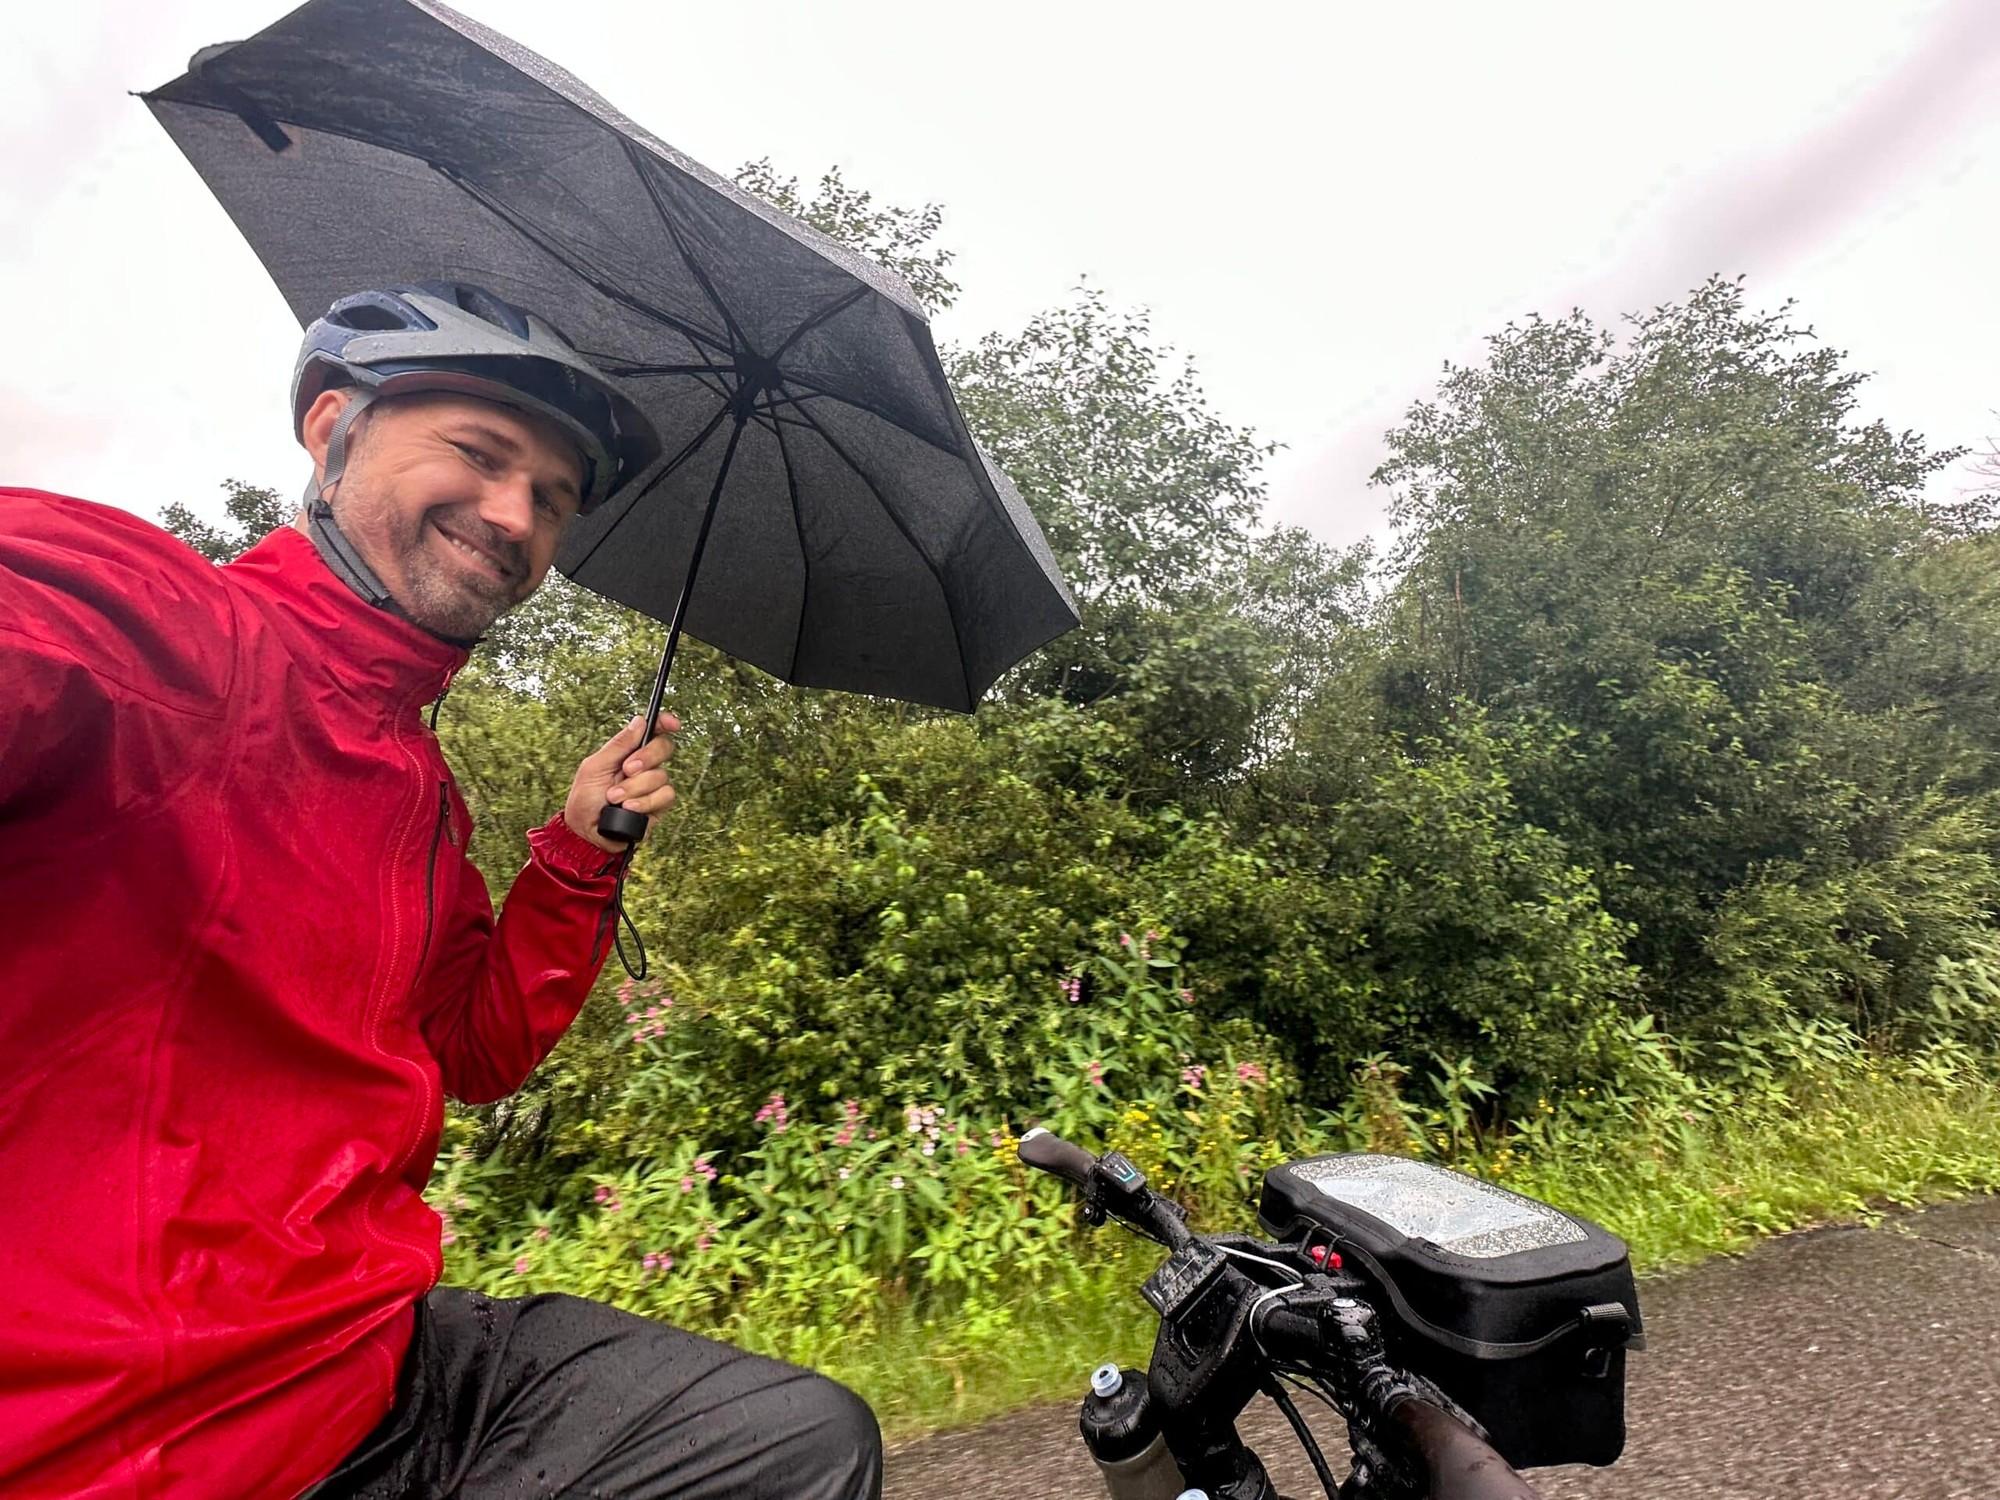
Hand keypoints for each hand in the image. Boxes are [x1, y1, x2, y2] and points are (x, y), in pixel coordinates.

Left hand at [565, 712, 679, 852]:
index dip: (664, 723)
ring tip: (615, 799)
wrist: (587, 833)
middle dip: (645, 758)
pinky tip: (629, 808)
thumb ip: (618, 745)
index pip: (652, 731)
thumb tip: (639, 721)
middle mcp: (644, 767)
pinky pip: (665, 796)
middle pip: (664, 748)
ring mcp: (652, 786)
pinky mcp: (659, 806)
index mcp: (627, 753)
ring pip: (661, 776)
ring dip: (635, 788)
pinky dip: (645, 802)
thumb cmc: (585, 800)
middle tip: (626, 769)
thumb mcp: (594, 767)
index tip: (671, 723)